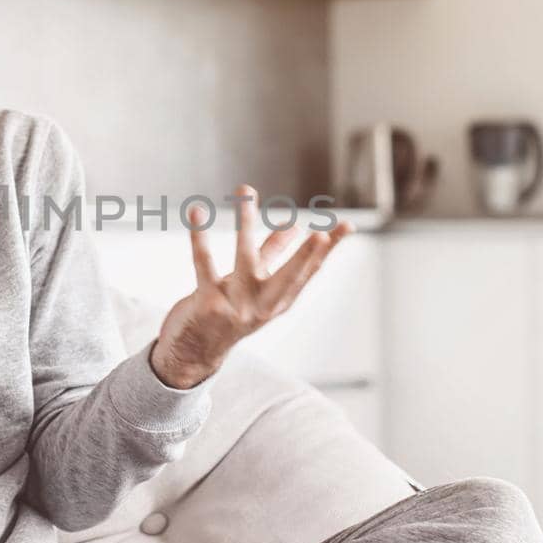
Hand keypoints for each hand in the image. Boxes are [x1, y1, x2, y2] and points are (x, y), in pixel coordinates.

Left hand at [150, 185, 353, 388]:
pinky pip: (204, 265)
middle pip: (289, 277)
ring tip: (245, 190)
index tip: (347, 226)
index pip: (310, 271)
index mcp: (279, 299)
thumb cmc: (229, 311)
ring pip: (244, 259)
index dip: (329, 249)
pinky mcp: (207, 303)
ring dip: (245, 223)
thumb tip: (295, 223)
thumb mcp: (256, 284)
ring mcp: (236, 306)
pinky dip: (200, 238)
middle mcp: (262, 305)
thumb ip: (273, 253)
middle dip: (306, 256)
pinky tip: (197, 213)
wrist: (194, 352)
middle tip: (321, 233)